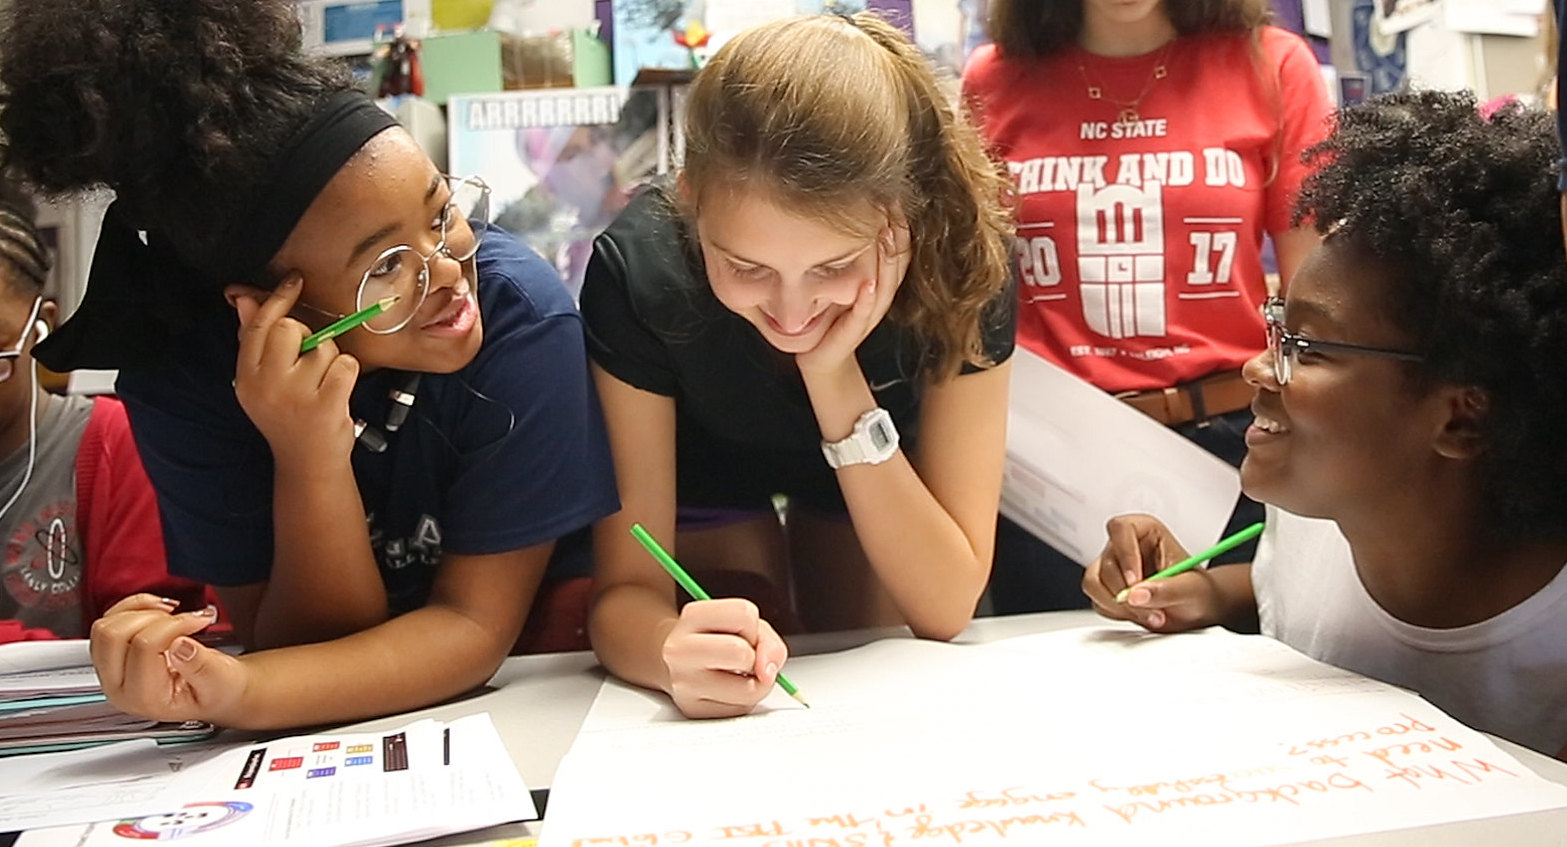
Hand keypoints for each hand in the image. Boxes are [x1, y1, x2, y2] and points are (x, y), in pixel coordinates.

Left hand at [90, 594, 248, 725]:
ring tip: (171, 614)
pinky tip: (158, 610)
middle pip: (113, 636)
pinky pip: (107, 620)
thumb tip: (181, 646)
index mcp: (145, 698)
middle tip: (183, 619)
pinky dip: (132, 607)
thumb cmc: (218, 689)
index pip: (144, 647)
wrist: (216, 692)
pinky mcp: (110, 655)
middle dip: (153, 617)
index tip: (199, 621)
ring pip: (104, 627)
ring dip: (140, 611)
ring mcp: (110, 671)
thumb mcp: (219, 681)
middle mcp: (120, 687)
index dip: (175, 625)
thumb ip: (202, 666)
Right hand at [229, 275, 359, 465]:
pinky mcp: (325, 406)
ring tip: (322, 385)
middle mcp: (265, 385)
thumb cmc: (288, 415)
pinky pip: (345, 364)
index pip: (259, 325)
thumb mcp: (262, 381)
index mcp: (246, 376)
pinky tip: (338, 392)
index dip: (277, 299)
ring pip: (324, 346)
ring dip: (331, 360)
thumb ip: (255, 340)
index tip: (294, 280)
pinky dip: (347, 373)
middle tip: (309, 366)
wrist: (307, 463)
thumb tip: (246, 297)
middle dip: (308, 338)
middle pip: (292, 328)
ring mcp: (295, 396)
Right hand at [661, 598, 788, 718]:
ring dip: (754, 684)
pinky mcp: (693, 711)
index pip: (745, 614)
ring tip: (737, 676)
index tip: (743, 634)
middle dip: (754, 657)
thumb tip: (767, 672)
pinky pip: (741, 710)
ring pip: (747, 690)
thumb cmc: (715, 642)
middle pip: (741, 652)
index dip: (754, 627)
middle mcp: (680, 649)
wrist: (678, 665)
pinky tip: (728, 690)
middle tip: (741, 659)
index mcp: (693, 616)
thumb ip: (766, 641)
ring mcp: (683, 683)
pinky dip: (744, 701)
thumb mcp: (744, 627)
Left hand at [795, 217, 911, 378]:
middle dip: (898, 235)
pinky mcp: (852, 333)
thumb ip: (849, 255)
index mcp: (879, 284)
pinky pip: (862, 314)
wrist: (822, 357)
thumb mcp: (842, 280)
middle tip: (896, 206)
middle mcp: (878, 298)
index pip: (898, 252)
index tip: (897, 198)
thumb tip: (846, 213)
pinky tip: (867, 283)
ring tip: (887, 234)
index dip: (900, 226)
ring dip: (887, 260)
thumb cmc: (833, 315)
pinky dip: (866, 299)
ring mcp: (868, 316)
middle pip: (897, 264)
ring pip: (884, 286)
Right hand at [1083, 514, 1225, 633]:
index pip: (1121, 529)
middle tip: (1152, 610)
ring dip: (1120, 606)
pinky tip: (1140, 615)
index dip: (1125, 554)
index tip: (1135, 581)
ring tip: (1150, 616)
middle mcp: (1126, 546)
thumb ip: (1167, 590)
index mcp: (1146, 531)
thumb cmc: (1197, 590)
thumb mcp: (1191, 589)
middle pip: (1106, 563)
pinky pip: (1097, 601)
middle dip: (1126, 593)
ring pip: (1095, 583)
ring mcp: (1113, 567)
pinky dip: (1117, 614)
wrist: (1196, 609)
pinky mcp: (1106, 588)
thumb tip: (1137, 594)